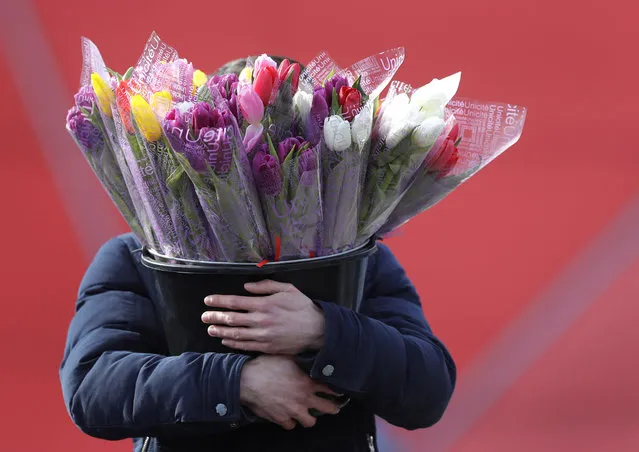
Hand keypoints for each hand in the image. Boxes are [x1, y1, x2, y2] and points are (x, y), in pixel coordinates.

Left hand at [202, 280, 324, 354]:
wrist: (317, 330)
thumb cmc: (303, 307)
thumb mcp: (287, 289)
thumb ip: (265, 286)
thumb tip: (246, 287)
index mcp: (264, 304)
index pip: (235, 302)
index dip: (219, 301)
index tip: (208, 300)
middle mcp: (261, 321)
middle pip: (231, 319)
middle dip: (214, 317)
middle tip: (203, 317)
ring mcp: (263, 336)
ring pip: (235, 334)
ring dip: (220, 332)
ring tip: (210, 329)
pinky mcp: (267, 347)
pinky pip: (245, 346)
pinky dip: (233, 343)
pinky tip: (225, 341)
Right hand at [240, 355, 340, 428]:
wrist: (248, 381)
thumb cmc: (266, 366)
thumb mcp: (287, 359)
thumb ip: (301, 363)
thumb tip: (309, 360)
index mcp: (307, 383)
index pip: (329, 389)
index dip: (335, 390)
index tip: (338, 392)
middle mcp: (303, 399)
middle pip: (327, 408)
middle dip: (333, 408)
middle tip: (334, 407)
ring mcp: (293, 411)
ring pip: (310, 422)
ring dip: (310, 417)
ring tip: (308, 413)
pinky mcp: (281, 419)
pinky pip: (291, 425)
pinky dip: (291, 421)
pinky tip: (289, 415)